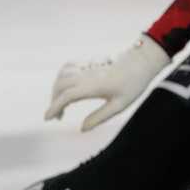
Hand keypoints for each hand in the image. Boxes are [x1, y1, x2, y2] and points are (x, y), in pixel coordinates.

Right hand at [44, 34, 169, 130]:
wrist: (142, 62)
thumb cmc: (133, 84)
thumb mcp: (119, 106)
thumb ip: (99, 117)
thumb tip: (81, 128)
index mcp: (93, 86)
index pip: (67, 96)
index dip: (54, 107)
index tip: (47, 118)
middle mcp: (87, 75)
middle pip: (60, 85)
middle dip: (54, 101)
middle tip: (57, 117)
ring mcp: (88, 67)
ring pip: (62, 75)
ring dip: (57, 88)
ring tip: (61, 104)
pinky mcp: (90, 63)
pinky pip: (69, 66)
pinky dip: (62, 77)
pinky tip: (66, 86)